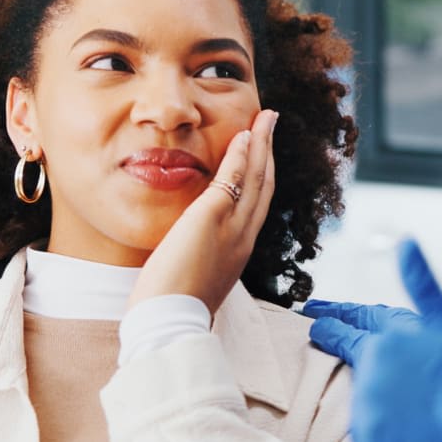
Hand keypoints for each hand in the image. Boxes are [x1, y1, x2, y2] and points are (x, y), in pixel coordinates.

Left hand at [128, 109, 277, 313]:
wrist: (170, 323)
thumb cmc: (172, 307)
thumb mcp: (194, 277)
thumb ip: (198, 257)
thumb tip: (187, 250)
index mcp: (238, 251)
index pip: (256, 205)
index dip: (262, 175)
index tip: (262, 153)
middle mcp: (243, 238)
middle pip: (264, 185)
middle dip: (269, 151)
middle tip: (271, 123)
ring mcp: (231, 228)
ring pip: (255, 177)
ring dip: (260, 144)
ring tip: (264, 117)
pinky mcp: (211, 219)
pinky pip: (232, 179)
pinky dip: (241, 155)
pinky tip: (243, 134)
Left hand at [302, 239, 441, 441]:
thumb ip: (422, 285)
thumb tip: (405, 242)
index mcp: (384, 344)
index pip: (347, 330)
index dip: (331, 322)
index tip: (311, 317)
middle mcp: (367, 381)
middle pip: (364, 379)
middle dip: (377, 380)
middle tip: (395, 387)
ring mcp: (367, 423)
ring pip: (372, 420)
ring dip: (393, 420)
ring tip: (432, 427)